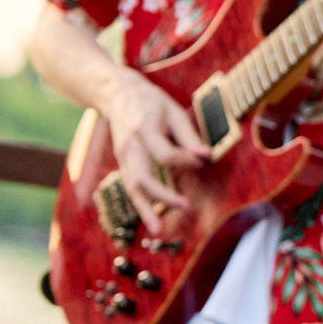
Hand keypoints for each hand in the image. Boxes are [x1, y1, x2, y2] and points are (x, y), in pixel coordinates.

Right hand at [103, 69, 208, 230]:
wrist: (116, 94)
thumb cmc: (151, 102)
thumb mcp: (173, 110)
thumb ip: (189, 135)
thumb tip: (206, 156)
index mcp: (144, 129)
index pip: (164, 154)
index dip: (186, 160)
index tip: (203, 159)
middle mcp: (129, 146)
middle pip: (142, 177)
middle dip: (162, 195)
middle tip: (185, 206)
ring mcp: (122, 156)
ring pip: (131, 187)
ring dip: (145, 209)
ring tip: (158, 229)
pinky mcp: (122, 163)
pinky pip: (129, 186)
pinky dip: (139, 204)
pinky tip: (150, 219)